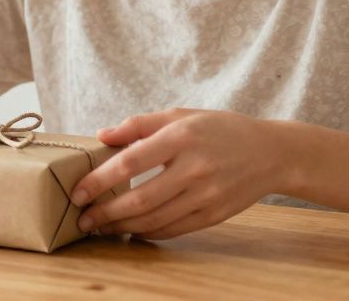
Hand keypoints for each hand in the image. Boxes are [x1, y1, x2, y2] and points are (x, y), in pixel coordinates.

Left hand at [70, 108, 284, 239]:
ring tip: (100, 228)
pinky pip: (174, 229)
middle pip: (141, 199)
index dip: (100, 180)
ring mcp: (206, 194)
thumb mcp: (181, 115)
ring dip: (122, 227)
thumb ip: (139, 124)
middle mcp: (194, 167)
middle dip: (106, 213)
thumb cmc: (219, 129)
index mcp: (181, 137)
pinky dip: (148, 233)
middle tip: (82, 220)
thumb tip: (101, 135)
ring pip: (156, 219)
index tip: (78, 192)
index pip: (131, 162)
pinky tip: (131, 230)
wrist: (271, 153)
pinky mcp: (215, 214)